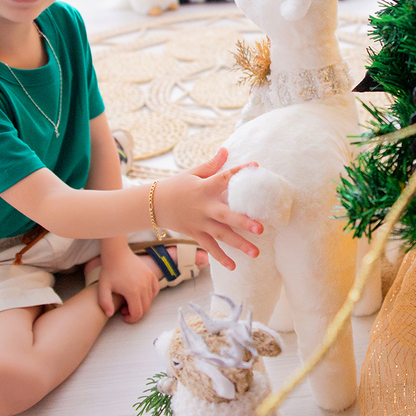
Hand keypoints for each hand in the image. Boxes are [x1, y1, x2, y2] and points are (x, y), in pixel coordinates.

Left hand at [95, 251, 160, 322]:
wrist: (117, 254)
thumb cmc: (109, 270)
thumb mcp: (103, 287)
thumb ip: (105, 302)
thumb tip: (109, 314)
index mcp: (132, 292)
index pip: (137, 313)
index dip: (131, 319)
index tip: (124, 317)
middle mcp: (143, 287)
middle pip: (145, 308)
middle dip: (136, 313)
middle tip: (125, 309)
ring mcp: (149, 280)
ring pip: (150, 300)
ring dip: (142, 304)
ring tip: (130, 300)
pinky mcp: (151, 275)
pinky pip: (155, 290)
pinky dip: (150, 295)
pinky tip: (141, 294)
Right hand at [153, 147, 263, 270]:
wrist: (153, 204)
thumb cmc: (176, 186)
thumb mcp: (192, 173)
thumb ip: (211, 164)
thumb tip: (226, 149)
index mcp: (204, 188)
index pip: (224, 178)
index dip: (239, 171)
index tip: (256, 167)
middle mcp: (203, 207)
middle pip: (226, 215)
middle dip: (243, 222)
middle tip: (261, 228)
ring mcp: (199, 223)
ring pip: (221, 235)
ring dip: (239, 244)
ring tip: (256, 253)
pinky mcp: (195, 234)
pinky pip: (209, 248)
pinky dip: (220, 258)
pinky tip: (234, 267)